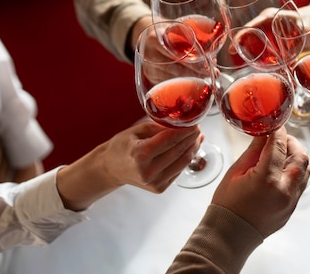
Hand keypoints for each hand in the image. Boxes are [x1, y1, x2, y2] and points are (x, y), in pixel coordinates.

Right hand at [57, 120, 201, 210]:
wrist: (111, 168)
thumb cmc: (122, 146)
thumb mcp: (136, 130)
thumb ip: (159, 126)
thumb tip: (182, 123)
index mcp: (140, 154)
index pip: (170, 139)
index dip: (186, 130)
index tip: (195, 122)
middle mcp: (148, 171)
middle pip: (179, 151)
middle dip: (191, 137)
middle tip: (198, 127)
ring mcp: (154, 182)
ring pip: (183, 162)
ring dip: (193, 148)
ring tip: (197, 136)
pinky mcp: (159, 188)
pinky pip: (179, 170)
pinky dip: (186, 158)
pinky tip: (190, 148)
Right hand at [211, 127, 309, 237]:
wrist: (230, 234)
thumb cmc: (227, 204)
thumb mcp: (235, 172)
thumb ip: (254, 151)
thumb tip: (264, 133)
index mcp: (266, 179)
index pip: (279, 145)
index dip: (277, 131)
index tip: (274, 125)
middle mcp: (284, 190)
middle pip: (301, 156)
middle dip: (292, 143)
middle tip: (279, 139)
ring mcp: (291, 201)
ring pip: (306, 170)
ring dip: (296, 157)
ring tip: (281, 154)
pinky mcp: (292, 208)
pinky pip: (301, 184)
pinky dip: (295, 172)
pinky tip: (281, 169)